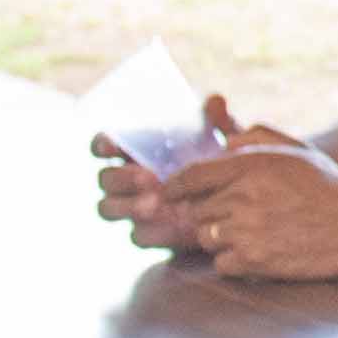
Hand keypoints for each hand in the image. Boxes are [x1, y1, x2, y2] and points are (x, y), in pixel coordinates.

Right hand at [91, 89, 249, 239]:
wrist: (234, 202)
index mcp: (133, 151)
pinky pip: (138, 235)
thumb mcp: (221, 140)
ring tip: (155, 204)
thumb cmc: (215, 161)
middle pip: (105, 179)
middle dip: (122, 178)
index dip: (103, 143)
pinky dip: (151, 231)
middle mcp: (125, 180)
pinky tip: (170, 225)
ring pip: (109, 208)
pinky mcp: (149, 232)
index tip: (113, 144)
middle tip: (150, 176)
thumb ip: (217, 122)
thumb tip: (215, 102)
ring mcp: (133, 208)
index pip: (104, 144)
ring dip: (128, 207)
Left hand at [154, 130, 337, 281]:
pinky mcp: (255, 261)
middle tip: (235, 216)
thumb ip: (254, 137)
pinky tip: (259, 252)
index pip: (192, 174)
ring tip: (252, 234)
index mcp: (251, 166)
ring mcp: (248, 231)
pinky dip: (234, 261)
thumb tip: (224, 144)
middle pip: (197, 209)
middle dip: (210, 213)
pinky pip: (221, 264)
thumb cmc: (328, 186)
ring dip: (221, 237)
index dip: (175, 185)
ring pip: (205, 237)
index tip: (170, 192)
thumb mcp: (294, 149)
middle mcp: (244, 196)